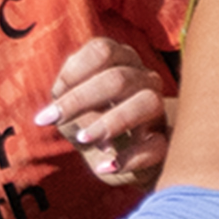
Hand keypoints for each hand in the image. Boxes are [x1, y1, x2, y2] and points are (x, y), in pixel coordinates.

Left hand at [35, 33, 169, 185]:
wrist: (122, 156)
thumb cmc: (91, 122)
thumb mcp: (72, 108)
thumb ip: (66, 101)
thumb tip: (62, 112)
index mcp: (121, 60)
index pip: (102, 50)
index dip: (74, 71)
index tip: (54, 94)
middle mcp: (145, 78)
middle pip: (118, 78)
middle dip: (80, 99)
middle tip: (52, 120)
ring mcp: (159, 108)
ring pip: (147, 102)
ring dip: (111, 122)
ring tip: (83, 140)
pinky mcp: (166, 141)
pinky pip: (157, 146)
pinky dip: (130, 158)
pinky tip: (105, 167)